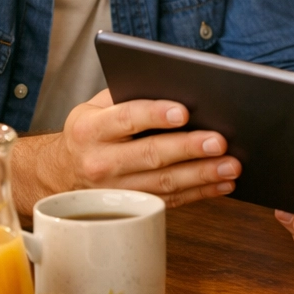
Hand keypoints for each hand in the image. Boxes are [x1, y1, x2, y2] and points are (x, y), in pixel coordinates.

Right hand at [11, 90, 240, 212]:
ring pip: (163, 183)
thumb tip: (179, 86)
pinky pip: (170, 201)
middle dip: (188, 148)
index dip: (156, 114)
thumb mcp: (97, 106)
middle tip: (220, 141)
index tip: (184, 111)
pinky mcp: (132, 207)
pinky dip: (201, 193)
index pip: (126, 119)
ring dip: (202, 175)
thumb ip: (130, 95)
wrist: (61, 172)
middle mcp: (99, 162)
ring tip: (232, 166)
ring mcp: (115, 190)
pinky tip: (223, 184)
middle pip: (150, 155)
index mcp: (90, 129)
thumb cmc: (92, 130)